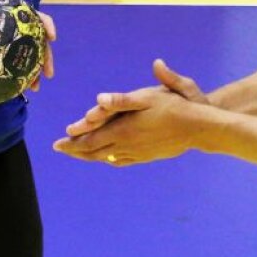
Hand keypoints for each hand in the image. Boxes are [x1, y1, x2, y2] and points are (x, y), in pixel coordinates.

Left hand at [0, 0, 55, 90]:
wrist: (4, 12)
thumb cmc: (3, 4)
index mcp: (32, 18)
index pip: (44, 21)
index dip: (49, 27)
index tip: (52, 36)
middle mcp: (34, 33)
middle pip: (44, 47)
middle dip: (48, 60)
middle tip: (48, 73)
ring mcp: (29, 44)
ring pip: (37, 60)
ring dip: (37, 74)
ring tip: (34, 88)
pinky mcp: (20, 54)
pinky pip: (23, 67)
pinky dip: (22, 78)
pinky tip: (17, 90)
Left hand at [53, 59, 208, 164]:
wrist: (199, 128)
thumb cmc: (177, 106)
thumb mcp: (151, 96)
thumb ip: (124, 98)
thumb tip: (100, 97)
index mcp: (124, 130)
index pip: (90, 140)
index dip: (72, 142)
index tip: (57, 144)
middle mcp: (127, 145)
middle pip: (94, 152)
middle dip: (75, 150)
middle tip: (60, 149)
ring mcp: (137, 153)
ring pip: (106, 158)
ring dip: (89, 156)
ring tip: (78, 154)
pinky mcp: (146, 156)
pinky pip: (121, 161)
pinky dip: (107, 159)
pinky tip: (106, 158)